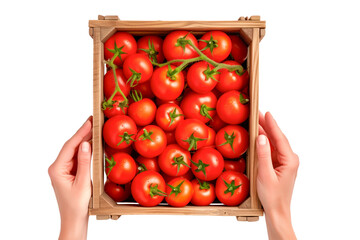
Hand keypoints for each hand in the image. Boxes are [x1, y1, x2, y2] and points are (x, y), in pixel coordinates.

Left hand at [48, 116, 92, 239]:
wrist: (74, 220)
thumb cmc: (77, 206)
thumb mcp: (83, 183)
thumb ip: (84, 162)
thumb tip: (85, 144)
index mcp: (57, 169)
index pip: (69, 146)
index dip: (80, 133)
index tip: (90, 122)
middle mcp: (58, 167)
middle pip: (71, 146)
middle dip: (82, 133)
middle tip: (93, 120)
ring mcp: (63, 170)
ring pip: (74, 150)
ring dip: (84, 140)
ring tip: (94, 128)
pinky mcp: (70, 173)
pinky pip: (78, 157)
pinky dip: (85, 150)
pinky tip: (92, 143)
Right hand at [256, 112, 298, 239]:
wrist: (276, 211)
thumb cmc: (272, 196)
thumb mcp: (265, 175)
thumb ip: (263, 155)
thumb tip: (261, 137)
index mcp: (290, 160)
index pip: (280, 138)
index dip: (272, 124)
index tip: (266, 113)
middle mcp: (289, 159)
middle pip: (277, 138)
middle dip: (267, 125)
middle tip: (256, 113)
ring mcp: (284, 162)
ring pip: (273, 143)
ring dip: (264, 132)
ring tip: (255, 121)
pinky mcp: (278, 165)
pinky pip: (271, 150)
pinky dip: (263, 142)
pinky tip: (257, 136)